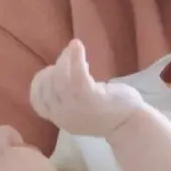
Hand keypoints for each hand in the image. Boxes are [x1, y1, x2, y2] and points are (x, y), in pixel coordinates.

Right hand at [31, 39, 145, 136]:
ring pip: (60, 79)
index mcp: (60, 120)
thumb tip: (60, 71)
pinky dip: (75, 57)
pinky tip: (78, 45)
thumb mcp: (82, 108)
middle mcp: (63, 116)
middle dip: (56, 66)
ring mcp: (75, 109)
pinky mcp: (90, 99)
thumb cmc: (110, 113)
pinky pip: (76, 74)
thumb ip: (68, 97)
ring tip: (75, 48)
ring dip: (66, 59)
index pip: (37, 101)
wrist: (133, 125)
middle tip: (69, 55)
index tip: (53, 69)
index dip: (41, 81)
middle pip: (48, 86)